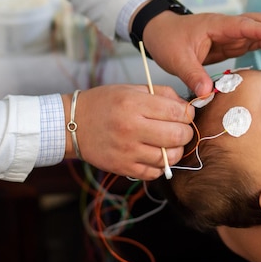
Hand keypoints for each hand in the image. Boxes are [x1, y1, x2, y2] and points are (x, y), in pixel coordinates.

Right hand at [63, 84, 193, 179]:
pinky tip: (156, 155)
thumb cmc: (104, 103)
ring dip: (177, 151)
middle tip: (181, 129)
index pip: (178, 111)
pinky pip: (155, 173)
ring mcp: (127, 151)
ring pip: (170, 157)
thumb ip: (162, 94)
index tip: (184, 114)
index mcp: (134, 104)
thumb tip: (188, 107)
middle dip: (186, 132)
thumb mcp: (131, 88)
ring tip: (170, 143)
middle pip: (178, 135)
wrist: (72, 125)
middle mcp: (131, 128)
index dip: (188, 113)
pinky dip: (162, 166)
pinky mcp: (123, 168)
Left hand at [143, 11, 260, 95]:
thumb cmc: (168, 40)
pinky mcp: (231, 42)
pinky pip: (254, 42)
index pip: (244, 25)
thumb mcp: (177, 60)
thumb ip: (193, 75)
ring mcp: (231, 33)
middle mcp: (227, 26)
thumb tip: (207, 93)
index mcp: (216, 26)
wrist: (160, 32)